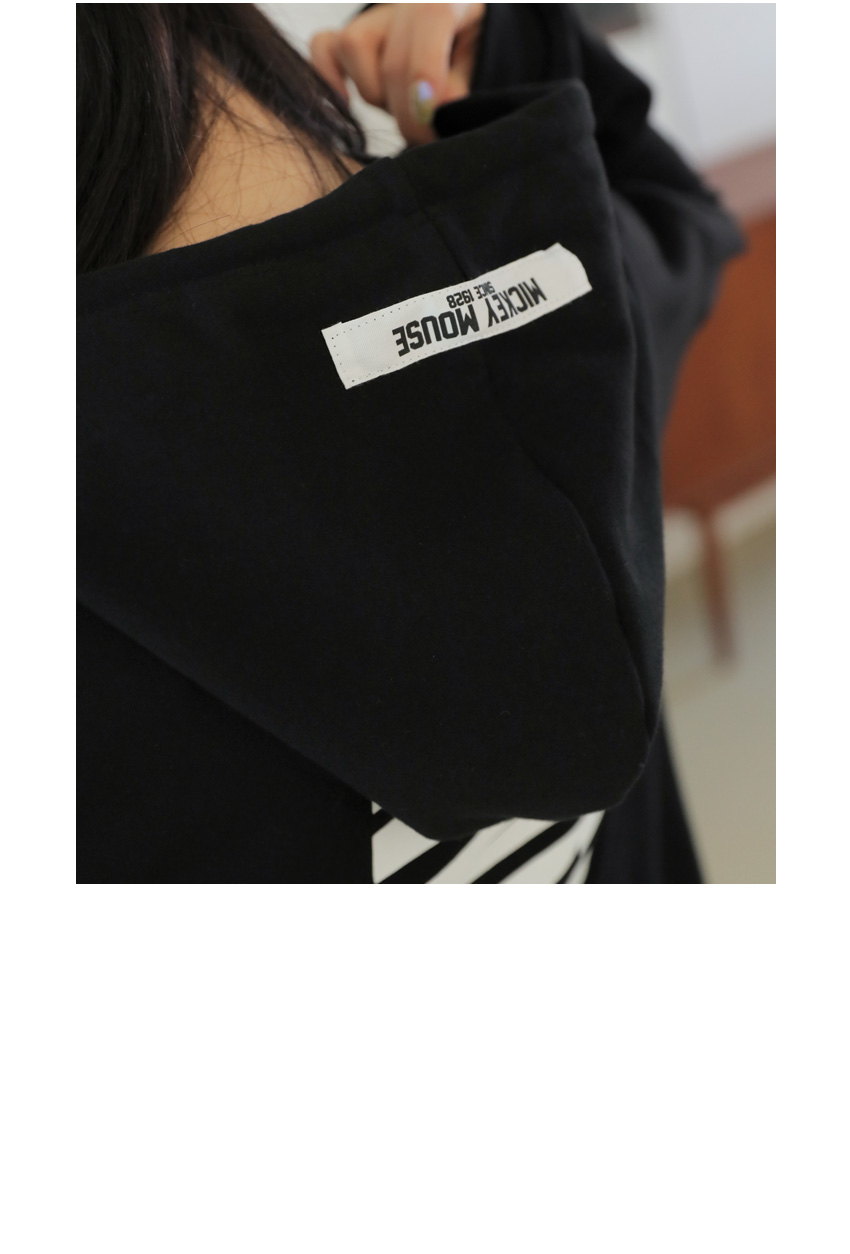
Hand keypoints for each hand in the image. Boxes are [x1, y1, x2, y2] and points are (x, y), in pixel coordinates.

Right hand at [310, 4, 485, 144]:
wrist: (458, 47)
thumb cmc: (471, 59)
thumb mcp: (481, 66)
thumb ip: (460, 85)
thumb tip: (433, 110)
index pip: (430, 17)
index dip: (427, 68)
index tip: (430, 114)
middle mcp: (403, 3)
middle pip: (392, 56)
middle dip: (408, 111)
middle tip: (427, 140)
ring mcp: (371, 19)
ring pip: (353, 48)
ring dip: (376, 94)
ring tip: (402, 109)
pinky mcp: (344, 37)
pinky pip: (323, 47)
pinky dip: (329, 76)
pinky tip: (347, 101)